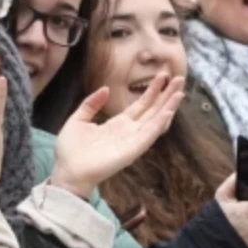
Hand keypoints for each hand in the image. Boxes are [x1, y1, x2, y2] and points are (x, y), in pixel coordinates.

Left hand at [52, 74, 182, 198]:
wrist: (67, 171)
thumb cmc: (71, 150)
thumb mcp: (78, 119)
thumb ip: (91, 104)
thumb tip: (106, 89)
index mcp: (118, 124)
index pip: (140, 105)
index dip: (152, 91)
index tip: (162, 76)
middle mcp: (129, 131)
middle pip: (152, 110)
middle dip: (166, 95)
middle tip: (179, 78)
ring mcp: (132, 141)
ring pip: (155, 120)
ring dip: (168, 106)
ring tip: (180, 91)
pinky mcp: (132, 151)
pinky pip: (149, 135)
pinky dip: (159, 124)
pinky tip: (168, 111)